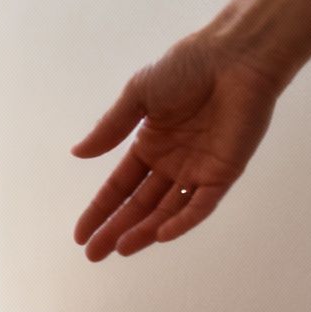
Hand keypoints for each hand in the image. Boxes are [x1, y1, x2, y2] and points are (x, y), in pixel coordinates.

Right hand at [71, 0, 310, 261]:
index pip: (120, 187)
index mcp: (150, 145)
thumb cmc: (186, 68)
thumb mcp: (138, 96)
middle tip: (93, 254)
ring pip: (167, 210)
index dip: (100, 210)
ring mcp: (198, 170)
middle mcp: (172, 163)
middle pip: (140, 206)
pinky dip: (182, 221)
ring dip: (144, 231)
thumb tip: (77, 154)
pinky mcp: (224, 172)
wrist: (232, 57)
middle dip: (116, 229)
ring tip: (119, 248)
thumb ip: (110, 128)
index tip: (80, 234)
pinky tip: (159, 234)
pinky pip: (201, 204)